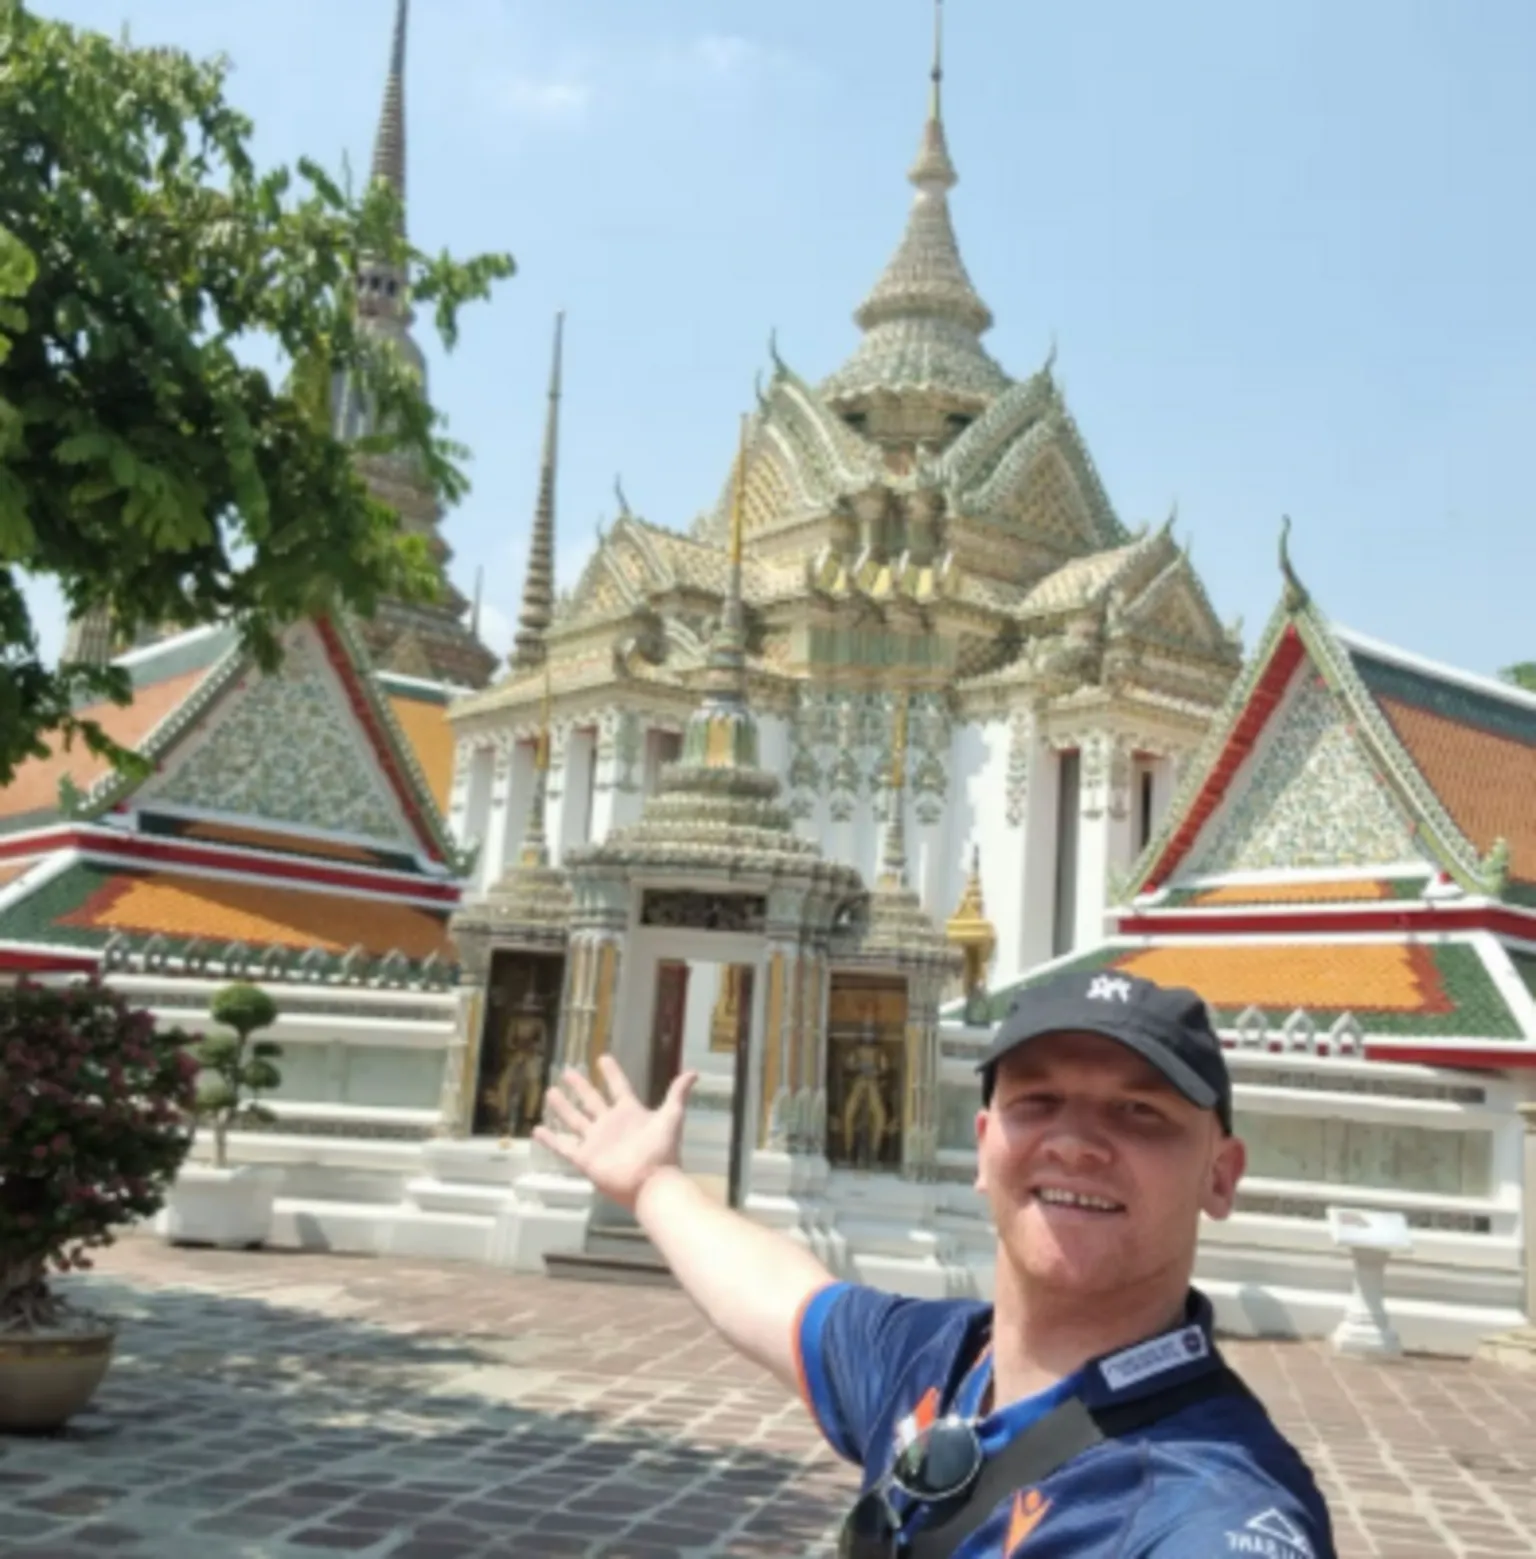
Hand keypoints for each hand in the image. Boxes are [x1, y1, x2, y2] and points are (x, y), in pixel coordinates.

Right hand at [533, 1055, 698, 1210]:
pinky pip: (563, 1146)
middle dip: (581, 1086)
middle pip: (592, 1100)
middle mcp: (610, 1124)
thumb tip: (694, 1072)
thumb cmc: (662, 1150)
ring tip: (550, 1092)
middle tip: (567, 1070)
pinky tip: (537, 1129)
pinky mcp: (585, 1158)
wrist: (651, 1183)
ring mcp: (596, 1141)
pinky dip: (550, 1138)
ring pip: (575, 1119)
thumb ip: (678, 1094)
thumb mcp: (672, 1117)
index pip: (618, 1087)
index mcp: (629, 1112)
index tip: (602, 1058)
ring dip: (563, 1107)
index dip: (611, 1073)